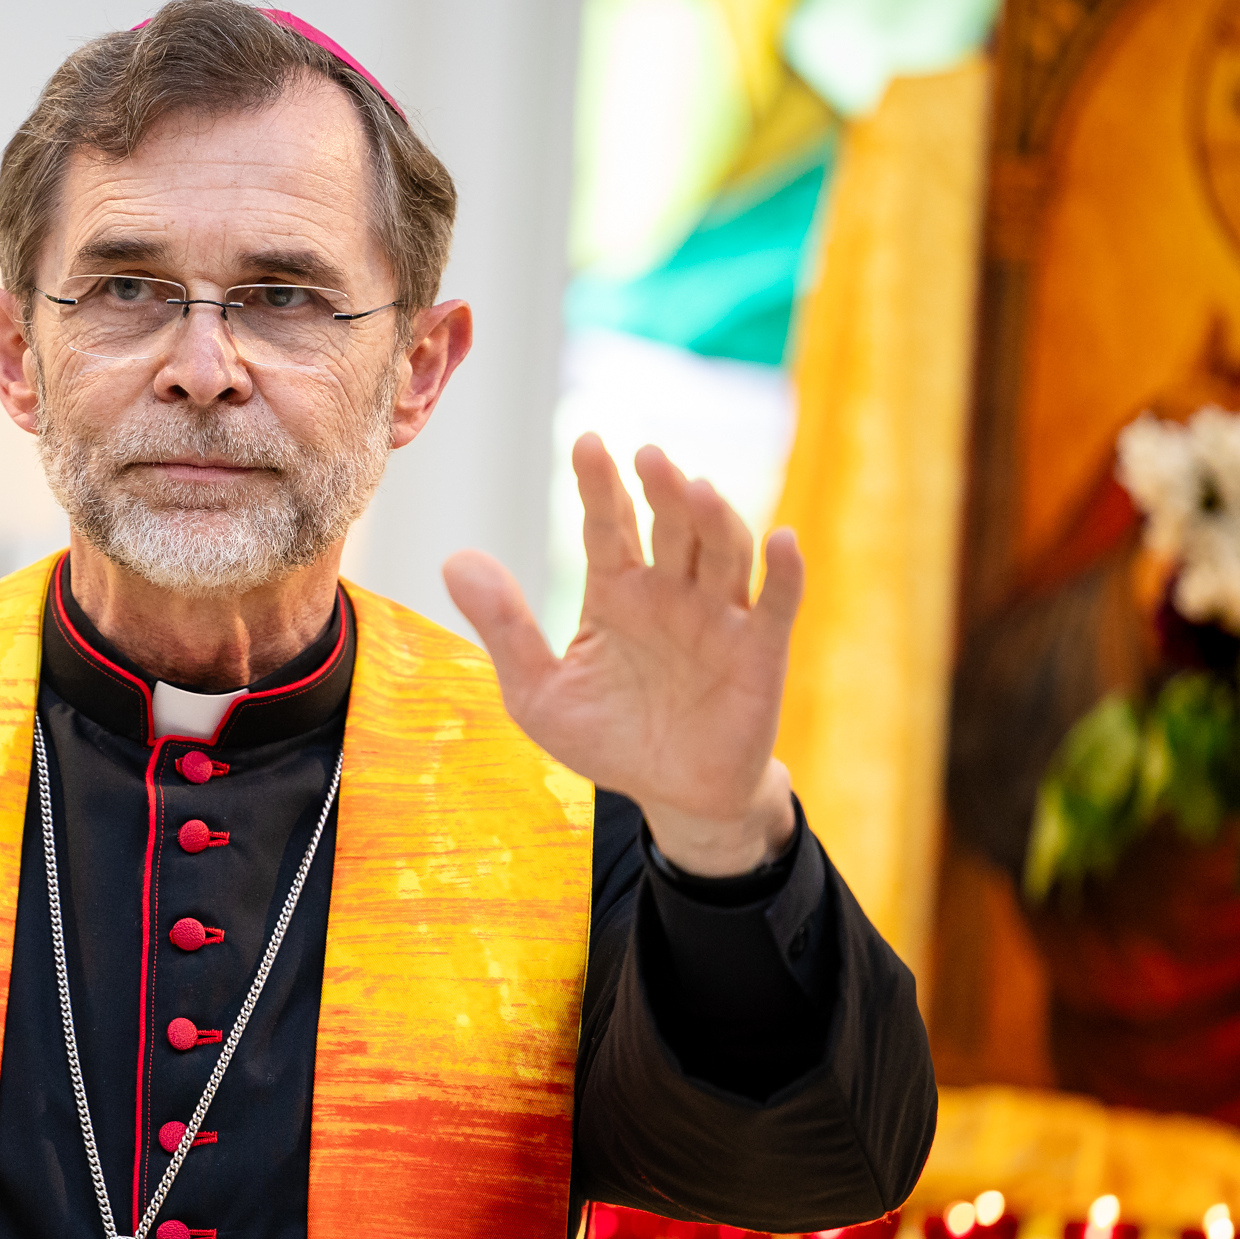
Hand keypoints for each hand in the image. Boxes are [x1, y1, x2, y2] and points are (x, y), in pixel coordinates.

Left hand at [444, 434, 801, 875]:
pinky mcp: (760, 653)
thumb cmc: (606, 738)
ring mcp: (718, 618)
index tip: (587, 442)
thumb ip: (504, 628)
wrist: (670, 797)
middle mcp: (671, 593)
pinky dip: (786, 572)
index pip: (608, 526)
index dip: (599, 485)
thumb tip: (453, 560)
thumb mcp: (538, 693)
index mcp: (616, 593)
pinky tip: (784, 540)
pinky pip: (776, 604)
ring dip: (714, 519)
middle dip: (660, 490)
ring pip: (722, 553)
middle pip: (670, 527)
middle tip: (648, 456)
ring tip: (696, 488)